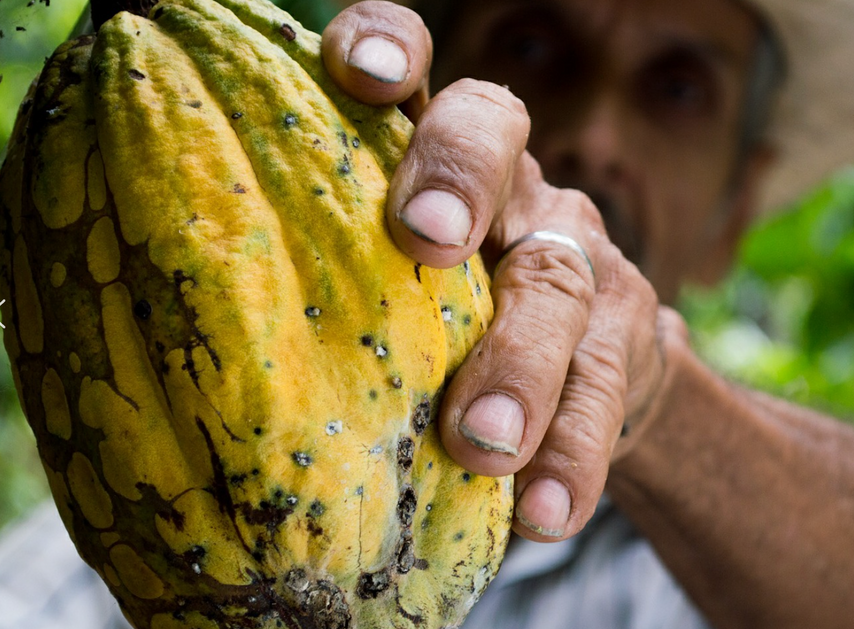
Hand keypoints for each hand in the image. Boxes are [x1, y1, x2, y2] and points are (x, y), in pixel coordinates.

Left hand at [322, 1, 672, 541]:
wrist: (587, 373)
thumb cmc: (447, 326)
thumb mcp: (389, 287)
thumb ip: (330, 279)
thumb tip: (178, 334)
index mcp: (435, 159)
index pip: (417, 67)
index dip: (390, 45)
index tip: (357, 71)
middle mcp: (511, 186)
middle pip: (495, 138)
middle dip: (458, 178)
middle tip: (424, 239)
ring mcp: (576, 255)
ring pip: (557, 283)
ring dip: (519, 364)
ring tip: (482, 443)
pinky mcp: (625, 337)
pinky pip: (603, 393)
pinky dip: (572, 455)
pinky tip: (545, 513)